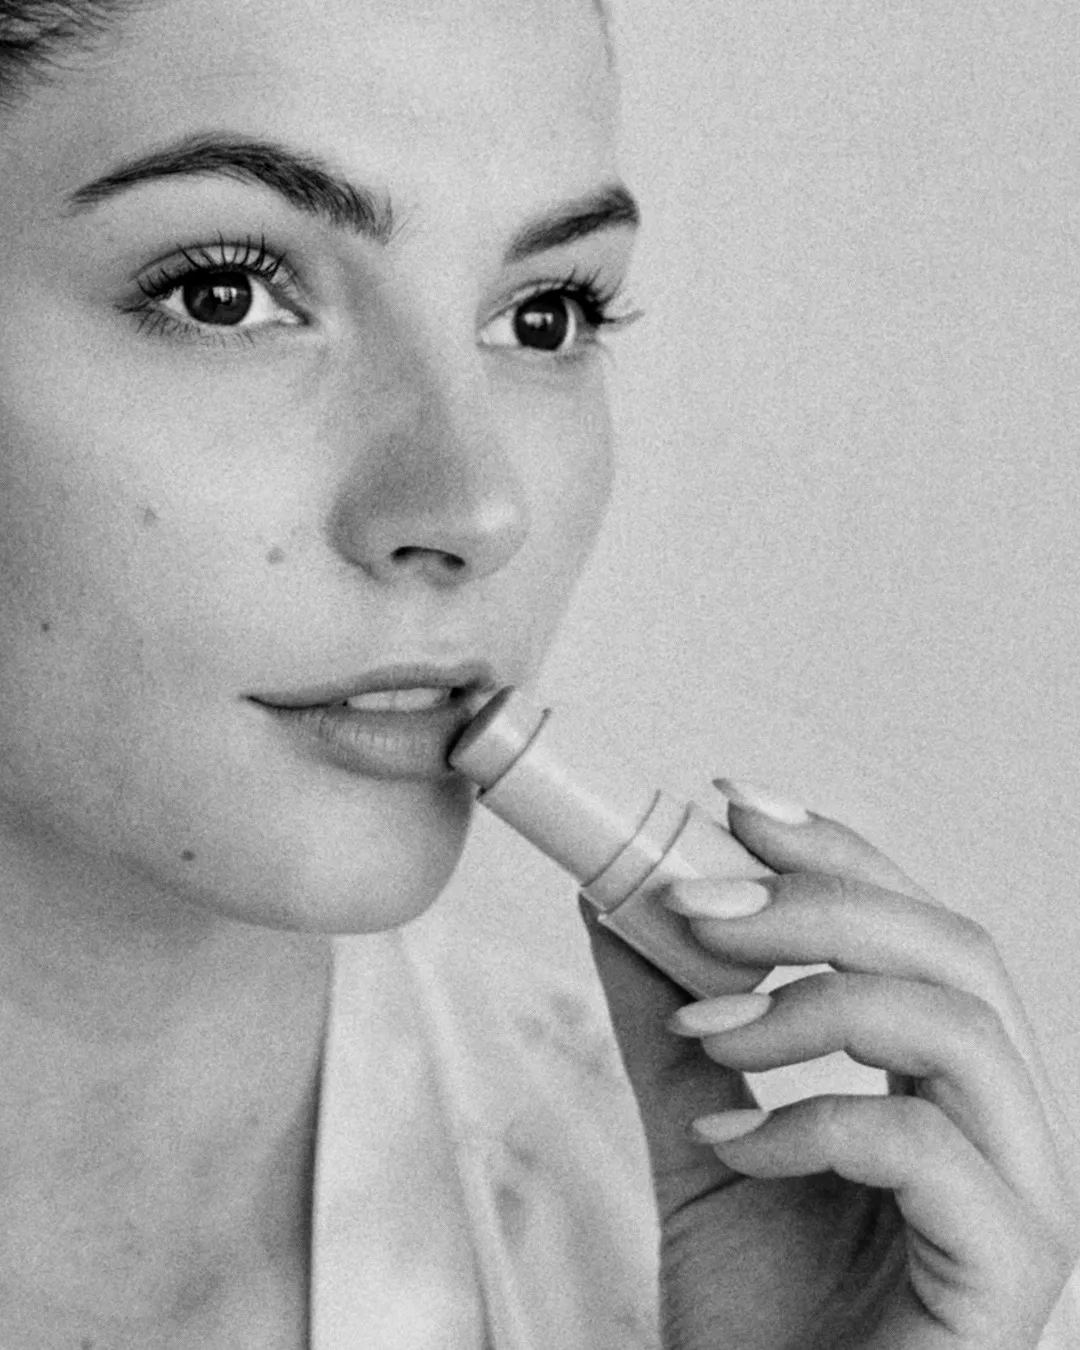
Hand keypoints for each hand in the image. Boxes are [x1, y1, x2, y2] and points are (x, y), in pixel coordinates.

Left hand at [583, 784, 1079, 1348]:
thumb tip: (613, 902)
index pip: (915, 925)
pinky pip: (930, 1149)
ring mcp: (1021, 1199)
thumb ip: (670, 1024)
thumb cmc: (757, 1322)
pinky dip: (815, 1122)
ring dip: (812, 998)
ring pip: (960, 1026)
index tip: (728, 800)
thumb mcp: (697, 1139)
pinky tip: (736, 1149)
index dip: (834, 850)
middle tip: (699, 898)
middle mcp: (1001, 1126)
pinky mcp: (1009, 1273)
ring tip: (706, 1026)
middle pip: (953, 949)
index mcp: (944, 1085)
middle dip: (819, 900)